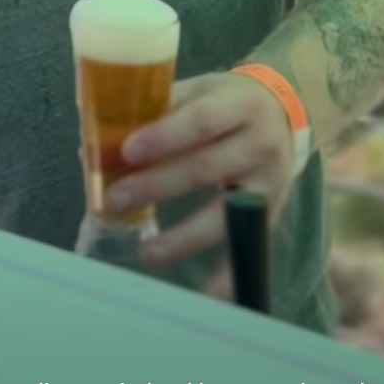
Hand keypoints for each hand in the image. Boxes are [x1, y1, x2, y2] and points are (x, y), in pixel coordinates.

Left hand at [101, 72, 294, 290]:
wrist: (284, 114)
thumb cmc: (227, 101)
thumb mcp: (202, 89)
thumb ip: (159, 110)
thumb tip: (100, 143)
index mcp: (239, 104)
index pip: (200, 121)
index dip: (164, 137)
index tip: (128, 152)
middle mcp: (260, 144)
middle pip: (204, 169)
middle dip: (155, 187)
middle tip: (114, 200)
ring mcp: (269, 184)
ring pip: (223, 215)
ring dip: (182, 238)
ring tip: (147, 250)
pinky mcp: (272, 215)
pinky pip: (247, 249)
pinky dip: (226, 277)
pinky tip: (201, 295)